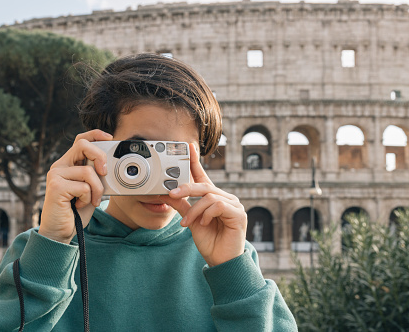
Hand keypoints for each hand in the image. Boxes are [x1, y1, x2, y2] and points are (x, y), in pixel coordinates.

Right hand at [39, 130, 111, 243]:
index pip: (80, 140)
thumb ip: (96, 175)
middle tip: (104, 173)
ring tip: (91, 200)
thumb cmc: (76, 211)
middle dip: (100, 156)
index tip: (109, 137)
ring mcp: (56, 175)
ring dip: (97, 189)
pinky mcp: (56, 186)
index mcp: (68, 164)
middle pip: (83, 146)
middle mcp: (60, 166)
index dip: (94, 134)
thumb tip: (109, 165)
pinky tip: (79, 205)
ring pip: (88, 171)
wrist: (60, 232)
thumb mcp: (91, 189)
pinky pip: (84, 186)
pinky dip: (88, 198)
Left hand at [163, 144, 246, 266]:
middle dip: (186, 188)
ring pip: (209, 196)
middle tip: (171, 194)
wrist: (221, 262)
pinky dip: (206, 214)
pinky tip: (204, 223)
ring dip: (194, 210)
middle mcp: (226, 198)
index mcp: (214, 199)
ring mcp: (234, 205)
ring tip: (187, 223)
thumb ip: (183, 207)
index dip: (196, 162)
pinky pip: (218, 205)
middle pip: (204, 186)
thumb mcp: (192, 222)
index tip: (189, 147)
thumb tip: (169, 194)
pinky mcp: (239, 214)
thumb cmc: (210, 242)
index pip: (203, 177)